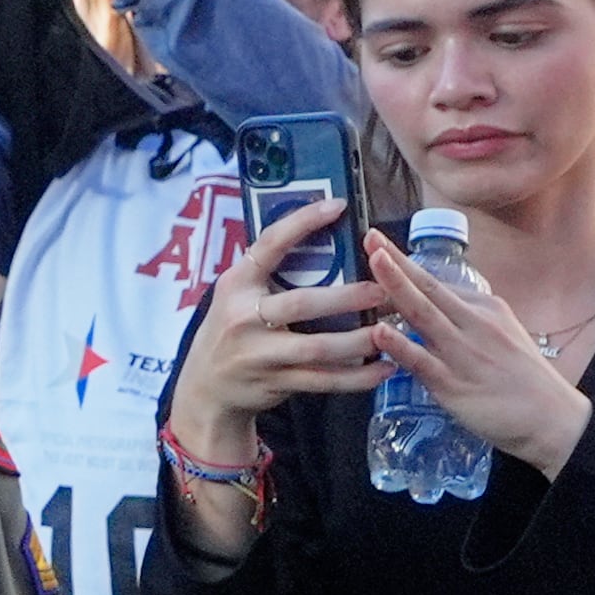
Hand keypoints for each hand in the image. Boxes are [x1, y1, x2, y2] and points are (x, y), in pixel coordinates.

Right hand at [173, 196, 393, 435]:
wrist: (206, 388)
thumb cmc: (232, 332)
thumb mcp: (236, 297)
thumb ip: (271, 277)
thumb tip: (330, 248)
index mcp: (236, 285)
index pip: (269, 245)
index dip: (302, 223)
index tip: (338, 206)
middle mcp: (243, 317)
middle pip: (302, 303)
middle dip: (347, 297)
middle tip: (382, 290)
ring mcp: (258, 354)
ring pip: (318, 348)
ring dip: (359, 341)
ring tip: (389, 331)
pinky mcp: (274, 383)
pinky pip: (324, 381)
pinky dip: (358, 377)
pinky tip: (385, 368)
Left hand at [364, 232, 594, 475]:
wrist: (554, 419)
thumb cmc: (522, 377)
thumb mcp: (500, 334)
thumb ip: (466, 318)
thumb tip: (430, 302)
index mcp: (486, 309)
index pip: (437, 282)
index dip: (404, 263)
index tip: (377, 241)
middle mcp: (475, 324)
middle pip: (429, 289)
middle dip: (397, 263)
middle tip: (370, 238)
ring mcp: (463, 353)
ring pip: (424, 315)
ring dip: (397, 287)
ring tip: (373, 262)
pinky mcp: (454, 385)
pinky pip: (422, 362)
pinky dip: (401, 345)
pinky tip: (379, 331)